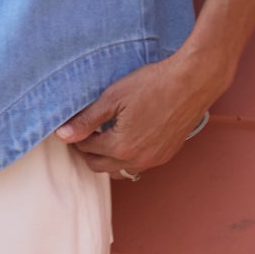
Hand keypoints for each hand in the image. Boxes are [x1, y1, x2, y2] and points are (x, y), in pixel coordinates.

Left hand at [55, 53, 219, 177]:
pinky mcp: (167, 154)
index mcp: (121, 146)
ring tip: (103, 138)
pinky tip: (126, 139)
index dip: (76, 136)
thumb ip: (87, 120)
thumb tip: (63, 135)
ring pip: (121, 171)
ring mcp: (154, 160)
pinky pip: (140, 166)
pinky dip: (127, 158)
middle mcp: (138, 160)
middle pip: (100, 166)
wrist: (191, 82)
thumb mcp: (113, 97)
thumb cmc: (152, 84)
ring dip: (107, 159)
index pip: (87, 147)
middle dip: (87, 151)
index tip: (72, 126)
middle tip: (82, 134)